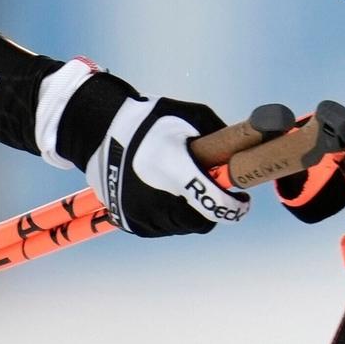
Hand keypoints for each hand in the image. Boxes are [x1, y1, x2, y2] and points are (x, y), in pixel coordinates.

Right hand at [50, 68, 246, 237]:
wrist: (99, 133)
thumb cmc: (150, 121)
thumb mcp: (189, 116)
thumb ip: (219, 135)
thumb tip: (246, 152)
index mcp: (173, 168)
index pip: (214, 202)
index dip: (234, 206)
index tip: (242, 200)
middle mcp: (156, 196)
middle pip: (202, 220)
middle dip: (211, 207)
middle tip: (212, 189)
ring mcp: (141, 213)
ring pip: (183, 226)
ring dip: (191, 212)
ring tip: (183, 187)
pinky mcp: (131, 222)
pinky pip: (163, 227)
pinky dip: (170, 215)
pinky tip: (164, 193)